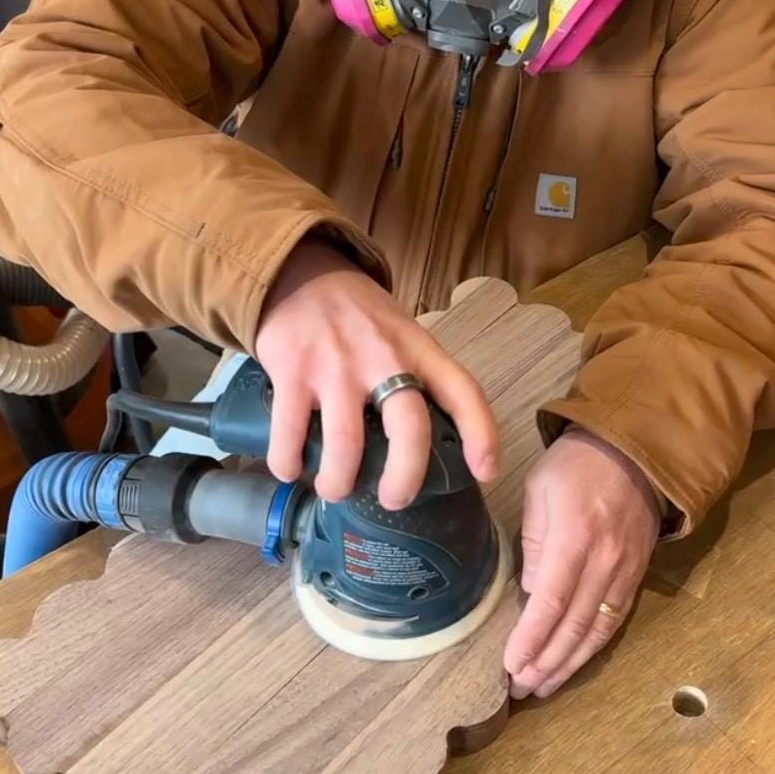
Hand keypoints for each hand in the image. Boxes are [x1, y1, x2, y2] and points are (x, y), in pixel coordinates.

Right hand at [254, 238, 497, 508]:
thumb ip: (417, 377)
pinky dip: (288, 461)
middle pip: (409, 427)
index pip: (463, 391)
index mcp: (418, 349)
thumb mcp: (401, 334)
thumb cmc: (358, 317)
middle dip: (404, 478)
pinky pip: (291, 431)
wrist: (299, 273)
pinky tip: (289, 468)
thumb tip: (430, 444)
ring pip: (346, 443)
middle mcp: (383, 357)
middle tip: (394, 500)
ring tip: (334, 489)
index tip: (486, 472)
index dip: (482, 435)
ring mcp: (337, 364)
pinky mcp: (292, 370)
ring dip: (339, 481)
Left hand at [504, 429, 660, 698]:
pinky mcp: (637, 575)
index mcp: (575, 537)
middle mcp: (604, 561)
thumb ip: (533, 543)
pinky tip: (574, 663)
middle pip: (575, 624)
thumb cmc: (575, 465)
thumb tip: (530, 595)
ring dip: (569, 663)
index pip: (552, 600)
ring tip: (543, 686)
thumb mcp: (538, 490)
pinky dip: (594, 647)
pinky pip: (616, 619)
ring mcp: (625, 571)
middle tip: (520, 686)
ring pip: (598, 630)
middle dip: (546, 661)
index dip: (532, 638)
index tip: (511, 664)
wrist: (634, 451)